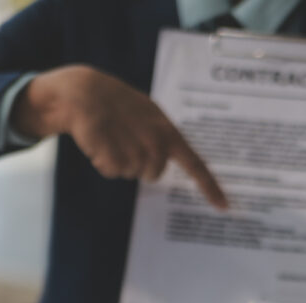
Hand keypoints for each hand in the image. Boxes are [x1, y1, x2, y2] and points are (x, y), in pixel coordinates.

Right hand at [12, 65, 227, 208]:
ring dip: (118, 162)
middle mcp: (156, 140)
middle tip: (124, 141)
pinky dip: (102, 161)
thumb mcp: (146, 116)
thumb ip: (161, 138)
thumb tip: (160, 165)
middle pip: (153, 175)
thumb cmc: (116, 106)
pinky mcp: (113, 153)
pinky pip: (111, 172)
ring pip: (131, 174)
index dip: (209, 187)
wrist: (82, 92)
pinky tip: (99, 140)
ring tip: (110, 137)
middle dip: (138, 166)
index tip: (224, 207)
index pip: (195, 163)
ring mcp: (135, 148)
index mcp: (168, 130)